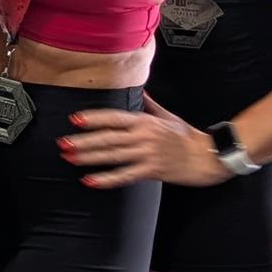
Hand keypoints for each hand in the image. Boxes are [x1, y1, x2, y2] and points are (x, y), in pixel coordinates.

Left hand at [60, 98, 218, 187]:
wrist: (209, 157)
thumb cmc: (187, 136)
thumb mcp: (167, 116)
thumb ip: (149, 104)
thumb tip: (138, 90)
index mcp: (144, 121)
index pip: (113, 117)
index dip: (93, 118)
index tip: (74, 119)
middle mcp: (143, 136)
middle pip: (108, 138)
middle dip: (83, 141)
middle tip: (62, 143)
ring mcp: (147, 154)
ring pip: (113, 156)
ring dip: (90, 157)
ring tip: (70, 158)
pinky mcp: (152, 170)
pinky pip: (125, 175)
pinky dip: (107, 179)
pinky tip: (90, 180)